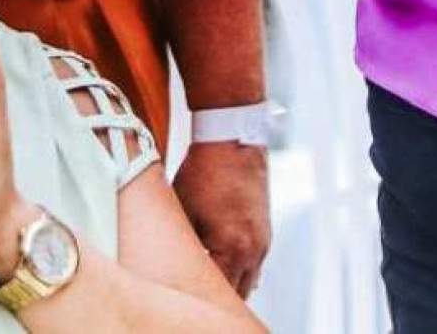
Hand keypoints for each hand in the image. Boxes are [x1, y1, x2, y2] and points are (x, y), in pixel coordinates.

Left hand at [172, 141, 270, 295]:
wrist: (232, 140)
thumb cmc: (202, 174)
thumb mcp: (183, 212)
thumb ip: (182, 246)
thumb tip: (171, 265)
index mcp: (232, 249)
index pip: (217, 292)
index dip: (197, 295)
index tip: (182, 294)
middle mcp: (253, 250)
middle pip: (237, 294)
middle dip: (215, 296)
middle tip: (192, 293)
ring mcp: (263, 242)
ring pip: (249, 282)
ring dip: (230, 283)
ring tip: (205, 280)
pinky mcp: (266, 232)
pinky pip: (255, 265)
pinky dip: (240, 269)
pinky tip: (222, 264)